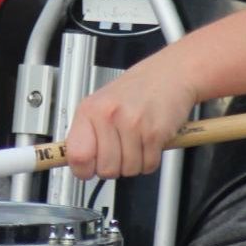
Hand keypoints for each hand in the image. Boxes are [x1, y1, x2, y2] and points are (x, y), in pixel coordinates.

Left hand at [64, 48, 199, 181]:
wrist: (169, 74)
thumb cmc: (136, 90)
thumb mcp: (101, 104)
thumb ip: (87, 133)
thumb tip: (76, 162)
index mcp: (89, 110)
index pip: (77, 156)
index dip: (83, 170)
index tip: (88, 169)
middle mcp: (109, 116)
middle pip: (105, 170)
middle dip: (114, 167)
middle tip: (120, 151)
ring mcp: (132, 124)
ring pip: (128, 170)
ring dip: (135, 163)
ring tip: (136, 143)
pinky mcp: (154, 133)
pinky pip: (149, 165)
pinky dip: (151, 160)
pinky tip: (149, 142)